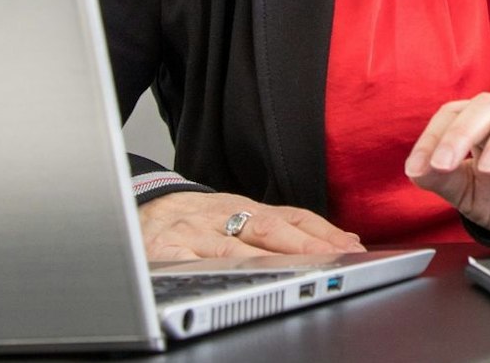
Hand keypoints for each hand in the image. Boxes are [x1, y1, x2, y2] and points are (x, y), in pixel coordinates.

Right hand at [137, 191, 363, 260]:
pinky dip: (211, 270)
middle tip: (332, 259)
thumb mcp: (241, 216)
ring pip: (234, 248)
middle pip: (267, 229)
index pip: (292, 217)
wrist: (137, 209)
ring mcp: (193, 233)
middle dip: (303, 246)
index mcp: (246, 208)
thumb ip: (286, 229)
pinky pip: (189, 262)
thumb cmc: (197, 219)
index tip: (351, 248)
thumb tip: (345, 240)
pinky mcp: (163, 250)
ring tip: (294, 274)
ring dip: (266, 262)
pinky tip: (233, 279)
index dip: (322, 233)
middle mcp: (223, 216)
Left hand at [406, 92, 489, 239]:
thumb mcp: (468, 194)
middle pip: (486, 106)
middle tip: (444, 164)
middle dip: (461, 134)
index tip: (418, 167)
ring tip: (489, 169)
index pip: (453, 113)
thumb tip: (415, 169)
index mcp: (482, 124)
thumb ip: (443, 180)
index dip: (433, 137)